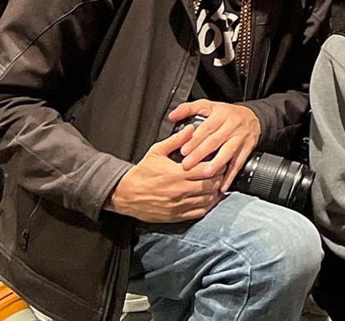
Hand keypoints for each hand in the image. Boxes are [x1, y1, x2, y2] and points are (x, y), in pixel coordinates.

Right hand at [106, 126, 222, 221]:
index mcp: (177, 173)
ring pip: (208, 199)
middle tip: (220, 172)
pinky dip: (208, 205)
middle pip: (211, 185)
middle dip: (219, 177)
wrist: (124, 194)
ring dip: (215, 191)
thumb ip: (176, 140)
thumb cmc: (141, 172)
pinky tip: (208, 198)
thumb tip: (191, 129)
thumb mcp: (157, 152)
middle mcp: (180, 190)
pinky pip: (199, 212)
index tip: (219, 161)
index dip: (218, 164)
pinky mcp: (176, 216)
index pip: (208, 169)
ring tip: (216, 184)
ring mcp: (178, 205)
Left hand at [169, 101, 261, 189]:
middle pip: (215, 141)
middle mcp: (231, 127)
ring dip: (217, 164)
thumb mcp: (208, 106)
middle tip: (187, 165)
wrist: (253, 118)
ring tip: (205, 174)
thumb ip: (188, 109)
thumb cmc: (226, 114)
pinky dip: (231, 175)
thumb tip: (172, 115)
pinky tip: (223, 185)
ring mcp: (240, 139)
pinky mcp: (247, 149)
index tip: (183, 150)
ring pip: (228, 152)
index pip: (206, 128)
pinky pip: (239, 163)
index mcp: (220, 115)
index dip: (194, 140)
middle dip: (200, 154)